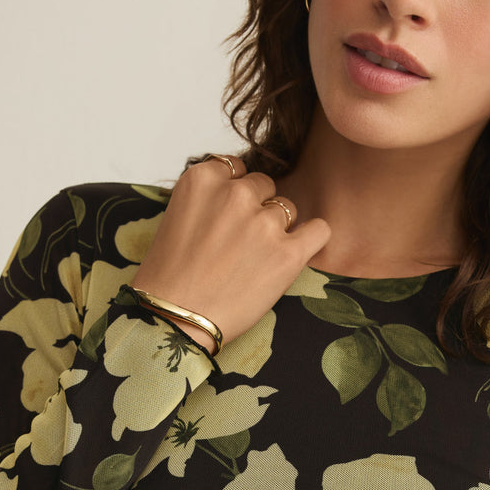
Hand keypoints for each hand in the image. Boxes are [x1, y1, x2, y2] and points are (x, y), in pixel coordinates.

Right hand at [131, 156, 329, 349]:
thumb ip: (209, 197)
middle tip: (241, 245)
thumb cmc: (170, 278)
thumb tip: (240, 195)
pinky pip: (319, 230)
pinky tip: (299, 251)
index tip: (228, 219)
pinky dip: (313, 238)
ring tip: (257, 260)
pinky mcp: (288, 253)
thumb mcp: (176, 217)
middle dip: (256, 210)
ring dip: (278, 229)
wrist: (175, 320)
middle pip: (264, 187)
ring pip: (287, 209)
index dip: (235, 195)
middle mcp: (236, 193)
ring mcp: (264, 223)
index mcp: (203, 179)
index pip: (237, 169)